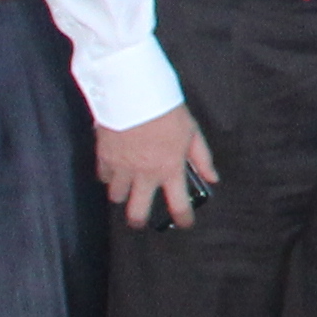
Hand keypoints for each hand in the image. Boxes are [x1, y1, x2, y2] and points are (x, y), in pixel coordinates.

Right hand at [98, 104, 214, 228]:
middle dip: (139, 221)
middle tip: (140, 220)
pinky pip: (103, 177)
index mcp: (169, 169)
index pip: (178, 205)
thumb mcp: (192, 133)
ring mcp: (121, 168)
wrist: (133, 92)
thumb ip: (202, 159)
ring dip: (122, 195)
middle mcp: (144, 174)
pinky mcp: (104, 157)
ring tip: (128, 188)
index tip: (185, 223)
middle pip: (137, 213)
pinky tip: (115, 171)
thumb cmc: (166, 110)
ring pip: (116, 197)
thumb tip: (213, 178)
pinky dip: (109, 177)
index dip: (183, 219)